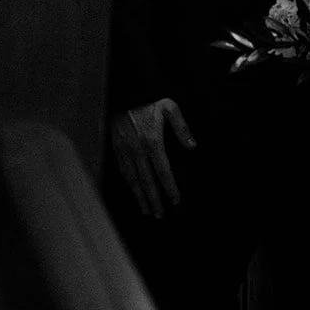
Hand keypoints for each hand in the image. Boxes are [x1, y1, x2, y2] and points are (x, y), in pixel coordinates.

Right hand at [109, 99, 194, 218]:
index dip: (169, 187)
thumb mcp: (169, 107)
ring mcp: (124, 151)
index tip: (175, 200)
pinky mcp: (116, 149)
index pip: (162, 171)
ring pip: (133, 180)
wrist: (123, 94)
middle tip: (160, 215)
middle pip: (147, 181)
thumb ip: (181, 126)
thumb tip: (192, 145)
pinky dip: (130, 185)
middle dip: (154, 200)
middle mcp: (137, 149)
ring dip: (140, 197)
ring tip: (147, 211)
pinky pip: (123, 172)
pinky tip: (135, 193)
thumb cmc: (149, 100)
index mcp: (152, 141)